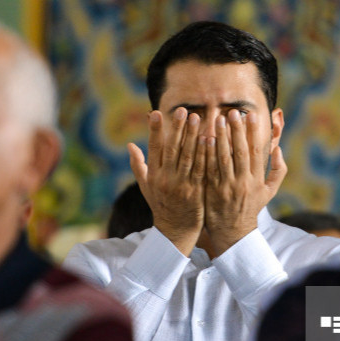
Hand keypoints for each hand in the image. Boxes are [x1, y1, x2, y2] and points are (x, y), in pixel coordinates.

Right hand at [128, 108, 206, 255]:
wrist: (175, 230)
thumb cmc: (161, 205)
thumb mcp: (146, 186)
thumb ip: (138, 165)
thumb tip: (129, 144)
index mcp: (153, 175)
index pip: (153, 149)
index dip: (154, 131)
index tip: (156, 113)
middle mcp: (165, 179)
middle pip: (172, 149)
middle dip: (177, 129)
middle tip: (183, 110)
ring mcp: (181, 186)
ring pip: (188, 157)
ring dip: (193, 137)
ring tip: (197, 119)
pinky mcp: (196, 191)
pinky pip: (201, 169)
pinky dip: (205, 154)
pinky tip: (210, 139)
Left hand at [204, 110, 286, 254]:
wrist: (233, 232)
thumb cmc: (251, 208)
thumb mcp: (269, 192)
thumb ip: (278, 170)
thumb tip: (278, 149)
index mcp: (257, 180)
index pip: (256, 152)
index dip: (253, 133)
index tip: (250, 115)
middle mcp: (243, 183)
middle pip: (240, 152)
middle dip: (236, 131)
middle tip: (232, 112)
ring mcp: (226, 187)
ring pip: (223, 158)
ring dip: (221, 138)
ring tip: (218, 120)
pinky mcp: (212, 191)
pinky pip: (209, 169)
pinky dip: (207, 154)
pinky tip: (204, 138)